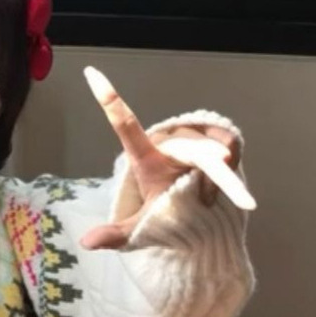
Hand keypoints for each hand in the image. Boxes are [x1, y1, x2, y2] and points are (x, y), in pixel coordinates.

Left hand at [79, 66, 255, 250]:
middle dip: (205, 169)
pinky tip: (219, 185)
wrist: (202, 217)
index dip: (109, 99)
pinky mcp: (220, 136)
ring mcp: (194, 136)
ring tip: (205, 195)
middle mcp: (169, 140)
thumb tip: (86, 243)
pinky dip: (229, 172)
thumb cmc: (169, 214)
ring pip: (212, 152)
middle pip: (187, 148)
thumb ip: (116, 235)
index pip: (124, 124)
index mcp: (144, 156)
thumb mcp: (142, 228)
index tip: (91, 73)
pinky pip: (230, 147)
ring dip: (216, 180)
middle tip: (209, 187)